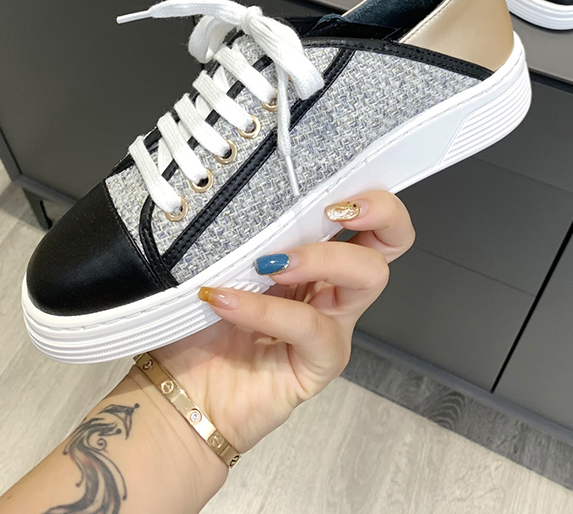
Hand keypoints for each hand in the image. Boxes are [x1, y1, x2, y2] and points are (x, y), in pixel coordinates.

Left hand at [154, 189, 414, 453]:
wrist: (179, 393)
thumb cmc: (198, 323)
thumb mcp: (217, 262)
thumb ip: (240, 231)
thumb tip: (241, 187)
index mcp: (312, 253)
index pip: (364, 213)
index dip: (367, 191)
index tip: (332, 179)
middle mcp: (331, 285)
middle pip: (393, 239)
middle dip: (380, 211)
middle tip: (333, 209)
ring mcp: (331, 323)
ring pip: (368, 275)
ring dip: (321, 257)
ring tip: (268, 262)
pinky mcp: (321, 362)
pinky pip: (311, 326)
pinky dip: (266, 308)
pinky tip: (226, 301)